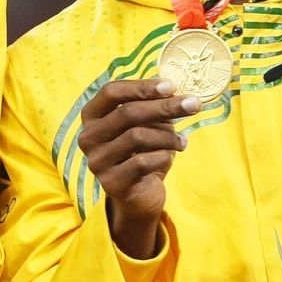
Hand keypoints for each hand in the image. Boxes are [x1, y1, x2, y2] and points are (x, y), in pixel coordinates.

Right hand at [76, 78, 197, 258]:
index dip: (141, 86)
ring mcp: (97, 160)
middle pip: (128, 113)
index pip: (111, 92)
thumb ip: (152, 107)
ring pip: (137, 137)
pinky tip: (170, 158)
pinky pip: (143, 162)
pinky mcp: (111, 182)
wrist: (139, 196)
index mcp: (92, 116)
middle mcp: (88, 137)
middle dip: (165, 107)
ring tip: (183, 141)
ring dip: (168, 136)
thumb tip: (173, 90)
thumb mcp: (146, 125)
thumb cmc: (142, 152)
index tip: (170, 86)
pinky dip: (163, 157)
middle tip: (194, 104)